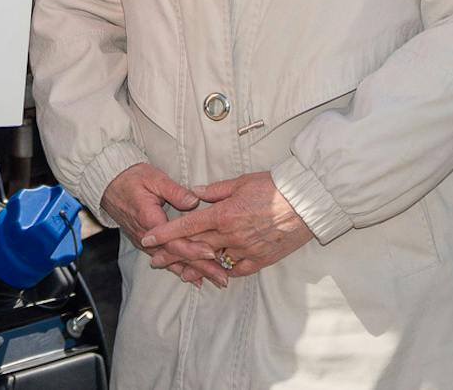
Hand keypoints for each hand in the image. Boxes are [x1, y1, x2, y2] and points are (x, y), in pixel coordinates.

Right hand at [100, 164, 229, 286]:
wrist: (109, 185)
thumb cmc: (132, 178)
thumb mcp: (154, 178)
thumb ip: (175, 191)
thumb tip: (194, 201)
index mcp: (150, 220)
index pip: (174, 241)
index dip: (193, 248)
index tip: (212, 253)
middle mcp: (147, 237)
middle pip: (177, 257)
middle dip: (201, 268)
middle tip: (223, 277)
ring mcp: (146, 243)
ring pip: (173, 262)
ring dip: (195, 272)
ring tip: (216, 280)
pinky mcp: (147, 244)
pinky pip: (166, 260)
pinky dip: (181, 269)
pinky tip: (195, 278)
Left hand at [139, 172, 312, 279]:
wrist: (304, 202)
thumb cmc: (274, 187)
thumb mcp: (241, 182)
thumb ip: (215, 190)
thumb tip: (194, 193)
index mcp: (223, 214)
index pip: (187, 226)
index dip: (165, 233)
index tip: (148, 239)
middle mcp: (230, 236)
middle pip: (195, 247)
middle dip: (173, 253)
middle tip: (156, 259)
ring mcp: (245, 251)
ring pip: (213, 262)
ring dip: (195, 266)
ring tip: (180, 271)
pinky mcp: (259, 260)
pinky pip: (235, 270)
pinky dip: (223, 269)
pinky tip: (215, 269)